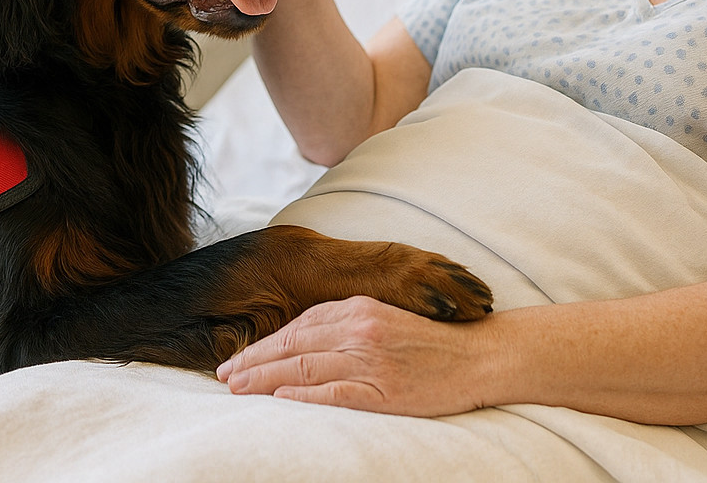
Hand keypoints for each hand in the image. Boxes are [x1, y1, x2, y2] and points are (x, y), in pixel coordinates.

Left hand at [216, 296, 490, 416]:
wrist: (482, 355)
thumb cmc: (436, 341)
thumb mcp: (388, 318)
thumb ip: (350, 325)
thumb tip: (308, 342)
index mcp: (360, 308)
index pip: (299, 325)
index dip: (265, 342)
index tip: (240, 356)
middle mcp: (359, 328)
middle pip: (292, 345)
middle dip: (253, 360)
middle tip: (224, 374)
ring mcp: (370, 359)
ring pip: (303, 368)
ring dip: (265, 379)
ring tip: (237, 388)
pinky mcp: (382, 389)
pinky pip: (332, 392)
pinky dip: (301, 396)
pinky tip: (278, 399)